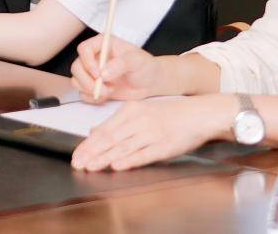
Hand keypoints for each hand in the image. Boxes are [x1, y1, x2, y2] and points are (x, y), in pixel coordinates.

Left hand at [70, 95, 234, 171]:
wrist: (200, 113)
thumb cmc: (171, 114)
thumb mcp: (142, 110)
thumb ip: (118, 122)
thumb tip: (94, 131)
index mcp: (132, 110)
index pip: (105, 128)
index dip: (88, 143)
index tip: (77, 154)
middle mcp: (140, 120)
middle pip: (111, 138)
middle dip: (92, 152)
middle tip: (78, 163)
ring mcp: (152, 133)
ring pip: (124, 147)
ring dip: (105, 158)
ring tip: (91, 167)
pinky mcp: (164, 146)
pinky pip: (143, 154)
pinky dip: (129, 160)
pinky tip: (117, 165)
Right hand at [71, 35, 166, 102]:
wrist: (149, 82)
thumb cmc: (145, 66)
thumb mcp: (137, 61)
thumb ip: (121, 64)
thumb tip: (103, 74)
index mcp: (103, 44)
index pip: (84, 48)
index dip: (87, 62)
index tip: (99, 75)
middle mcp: (94, 57)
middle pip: (76, 67)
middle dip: (87, 81)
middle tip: (104, 88)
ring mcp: (92, 72)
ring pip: (76, 81)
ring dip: (90, 90)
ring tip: (109, 91)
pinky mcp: (93, 86)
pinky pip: (82, 93)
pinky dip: (92, 97)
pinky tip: (107, 96)